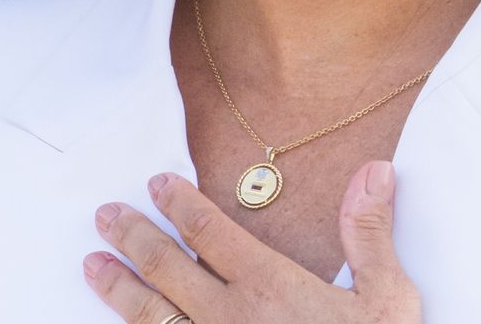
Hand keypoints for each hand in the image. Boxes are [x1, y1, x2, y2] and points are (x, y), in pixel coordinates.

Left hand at [84, 160, 421, 322]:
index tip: (157, 183)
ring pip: (150, 315)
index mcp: (269, 286)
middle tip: (106, 215)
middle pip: (166, 267)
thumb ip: (370, 234)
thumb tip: (375, 170)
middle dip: (133, 235)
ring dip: (117, 287)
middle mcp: (229, 317)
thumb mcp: (388, 300)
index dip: (179, 203)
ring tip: (92, 265)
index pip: (210, 231)